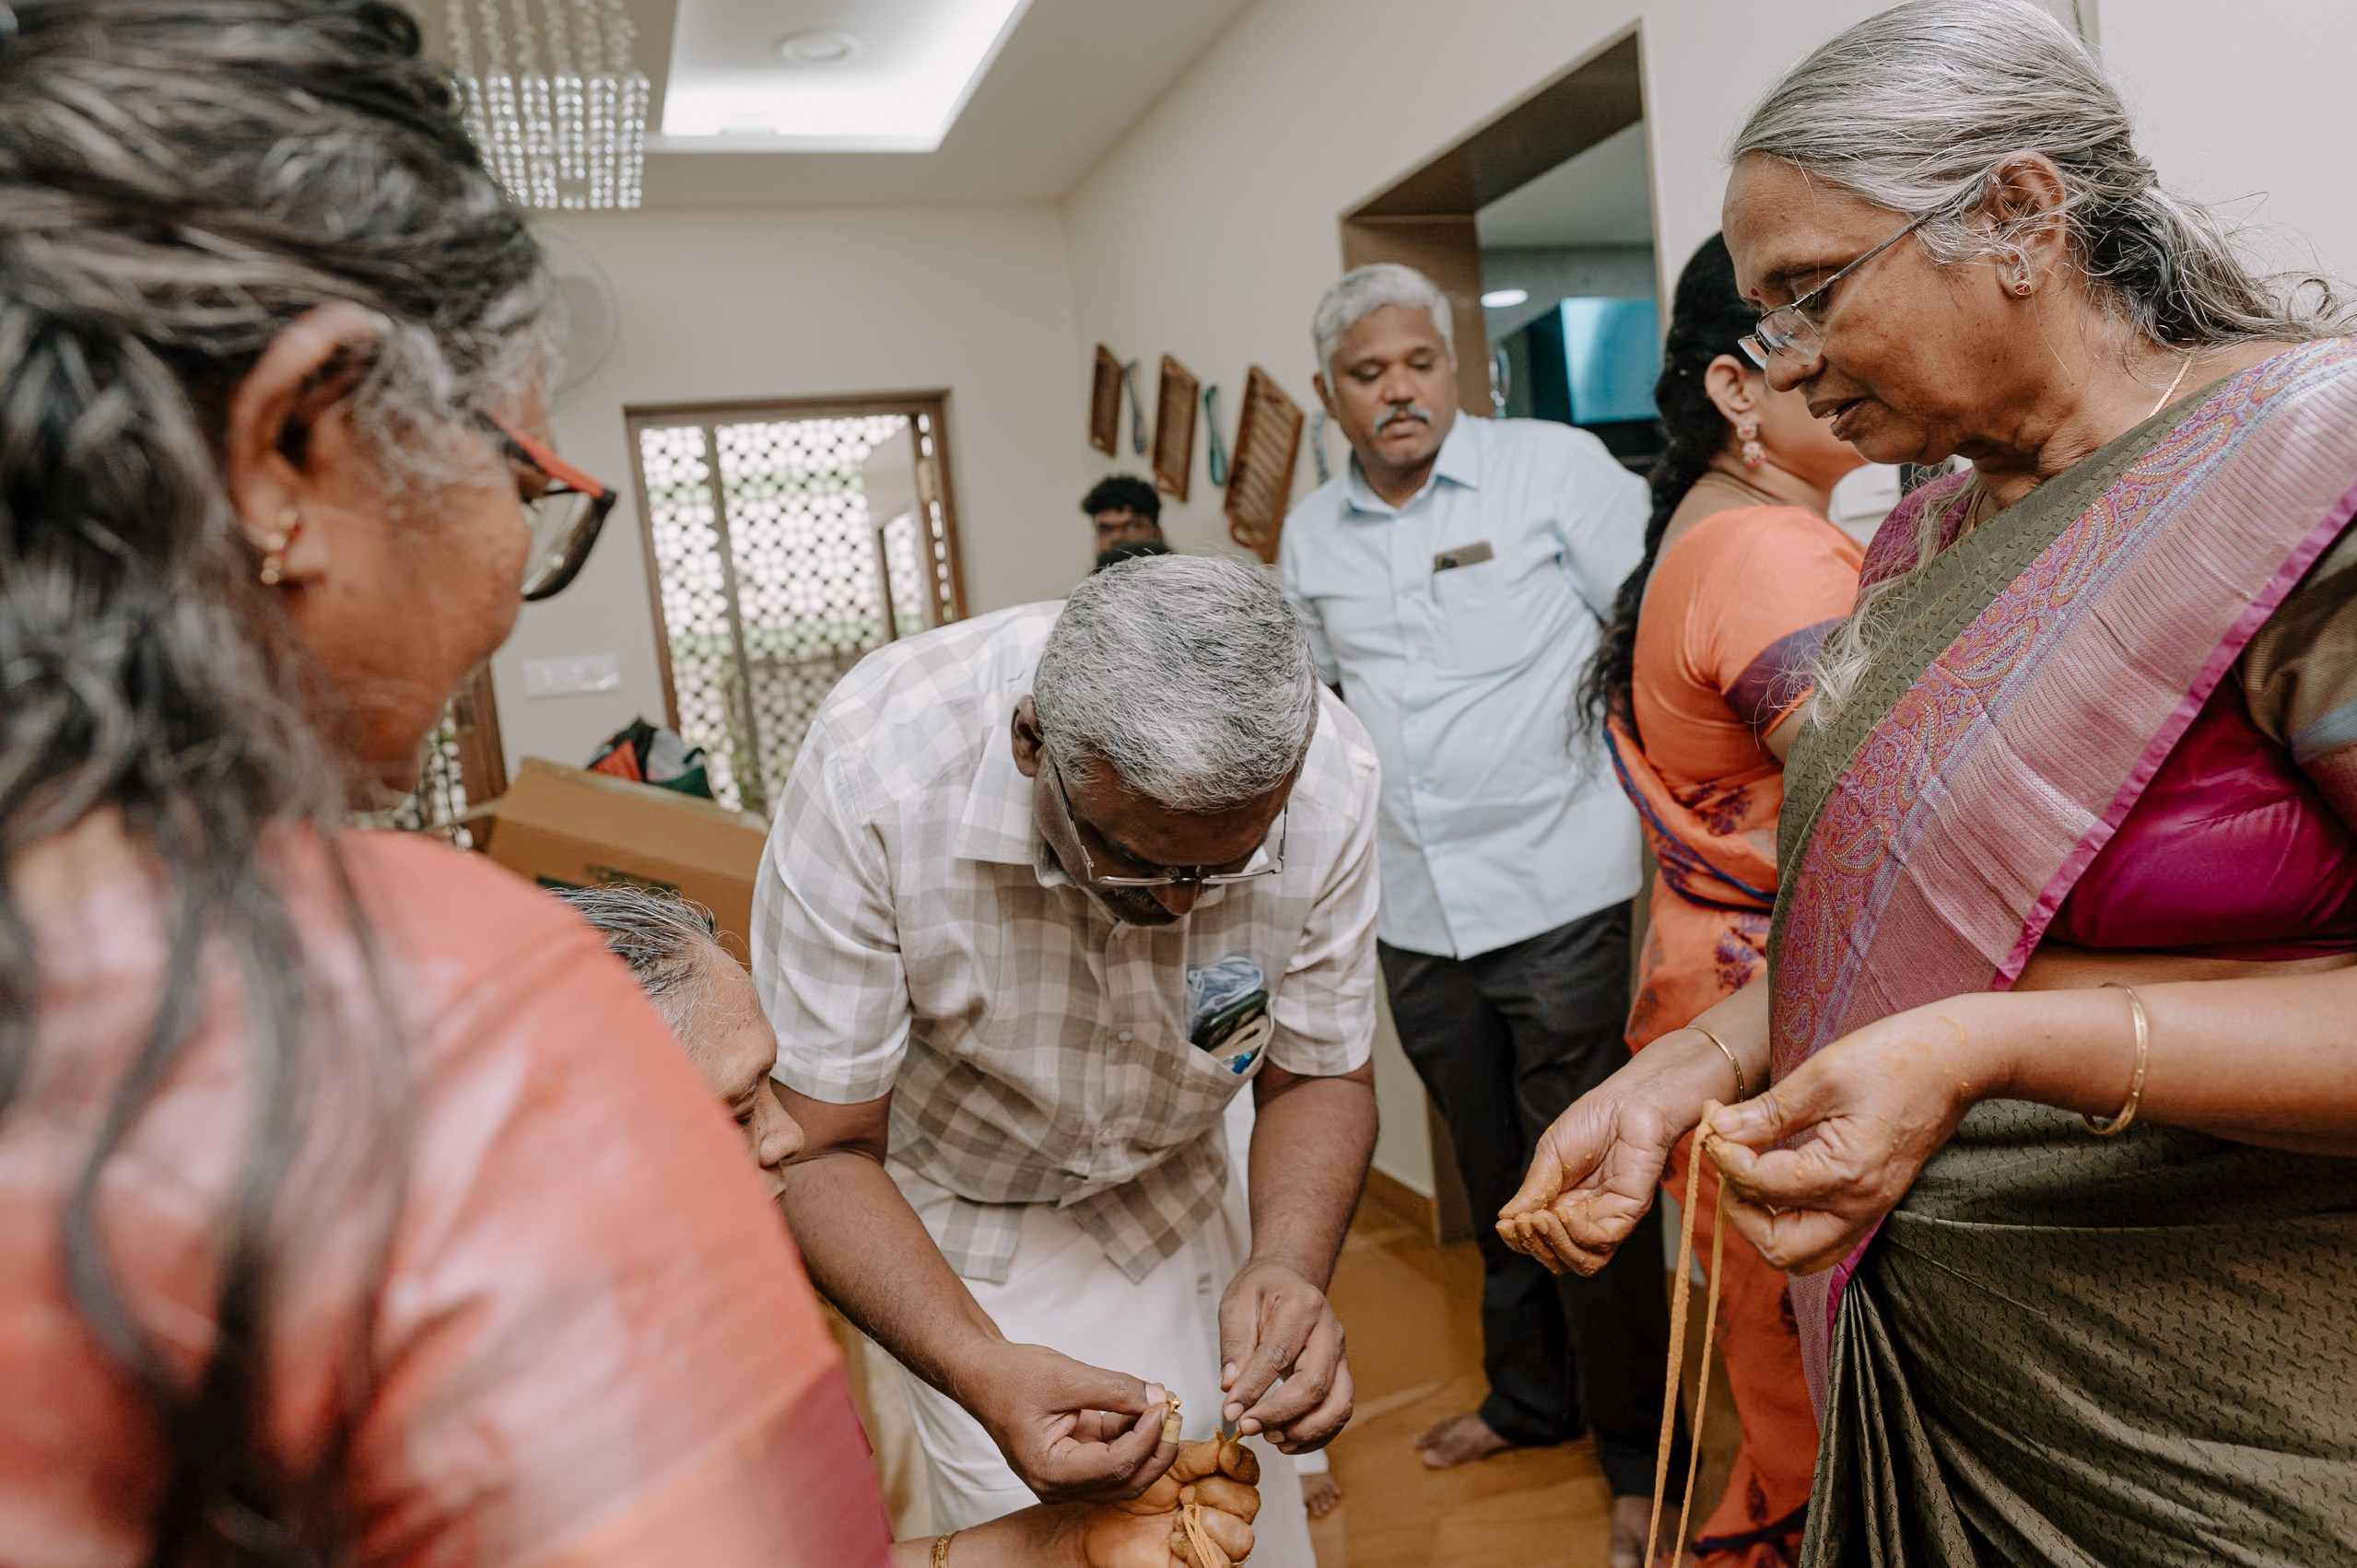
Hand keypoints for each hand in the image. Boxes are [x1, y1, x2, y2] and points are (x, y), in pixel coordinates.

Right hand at [965, 1341, 1179, 1503]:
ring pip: (1124, 1472)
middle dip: (1156, 1447)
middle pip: (1125, 1480)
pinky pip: (1114, 1455)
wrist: (983, 1374)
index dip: (1147, 1437)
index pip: (1115, 1466)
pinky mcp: (1075, 1460)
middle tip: (1173, 1410)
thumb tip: (1158, 1398)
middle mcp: (1058, 1485)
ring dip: (1148, 1441)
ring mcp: (1068, 1477)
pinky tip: (1143, 1406)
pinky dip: (1132, 1434)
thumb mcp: (1066, 1377)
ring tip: (1161, 1403)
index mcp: (1050, 1473)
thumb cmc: (1010, 1376)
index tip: (1164, 1405)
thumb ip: (1115, 1389)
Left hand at [1080, 1434, 1262, 1566]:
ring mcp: (1207, 1542)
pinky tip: (1174, 1538)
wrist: (1095, 1521)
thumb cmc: (1125, 1490)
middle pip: (1249, 1504)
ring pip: (1243, 1539)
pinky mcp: (1193, 1567)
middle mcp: (1216, 1511)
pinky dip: (1198, 1549)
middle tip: (1186, 1492)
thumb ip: (1197, 1452)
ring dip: (1213, 1524)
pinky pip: (1219, 1565)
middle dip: (1220, 1494)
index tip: (1226, 1455)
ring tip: (1179, 1517)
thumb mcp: (1162, 1460)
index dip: (1242, 1463)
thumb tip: (1226, 1443)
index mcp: (1211, 1479)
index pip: (1247, 1472)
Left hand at [1217, 1258, 1352, 1450]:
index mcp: (1302, 1306)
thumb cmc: (1262, 1291)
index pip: (1279, 1354)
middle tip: (1248, 1428)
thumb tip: (1231, 1387)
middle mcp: (1329, 1332)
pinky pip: (1339, 1413)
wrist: (1290, 1281)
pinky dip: (1316, 1435)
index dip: (1254, 1388)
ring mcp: (1341, 1356)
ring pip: (1337, 1405)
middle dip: (1280, 1414)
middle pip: (1315, 1384)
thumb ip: (1235, 1345)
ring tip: (1270, 1438)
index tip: (1230, 1411)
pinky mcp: (1342, 1376)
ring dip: (1304, 1431)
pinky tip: (1286, 1440)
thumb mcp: (1237, 1305)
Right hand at [1496, 1077, 1687, 1275]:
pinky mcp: (1627, 1214)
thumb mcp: (1549, 1156)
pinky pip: (1601, 1243)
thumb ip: (1533, 1191)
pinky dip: (1577, 1235)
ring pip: (1581, 1260)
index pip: (1539, 1239)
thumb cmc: (1591, 1121)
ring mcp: (1606, 1217)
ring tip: (1541, 1221)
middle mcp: (1583, 1217)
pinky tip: (1564, 1213)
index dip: (1520, 1239)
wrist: (1626, 1103)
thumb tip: (1506, 1219)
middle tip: (1523, 1222)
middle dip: (1534, 1245)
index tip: (1506, 1225)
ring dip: (1555, 1247)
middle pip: (1557, 1257)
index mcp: (1561, 1203)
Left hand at [1705, 1000, 1988, 1272]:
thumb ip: (1766, 1113)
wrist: (1957, 1061)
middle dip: (1740, 1210)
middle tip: (1728, 1163)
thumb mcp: (1821, 1077)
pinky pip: (1823, 1236)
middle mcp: (1860, 1205)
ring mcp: (1870, 1209)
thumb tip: (1718, 1129)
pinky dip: (1790, 1221)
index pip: (1760, 1185)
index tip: (1712, 1123)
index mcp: (1845, 1172)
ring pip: (1802, 1254)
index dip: (1723, 1156)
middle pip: (1779, 1249)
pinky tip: (1775, 1177)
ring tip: (1747, 1175)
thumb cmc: (1893, 1058)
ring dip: (1764, 1225)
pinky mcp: (1873, 1203)